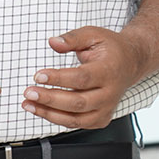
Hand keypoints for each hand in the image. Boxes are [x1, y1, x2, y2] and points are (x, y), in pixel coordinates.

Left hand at [20, 27, 143, 129]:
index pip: (82, 78)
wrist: (129, 62)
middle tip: (29, 92)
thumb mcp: (93, 34)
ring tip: (29, 104)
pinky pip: (77, 124)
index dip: (59, 78)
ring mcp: (106, 109)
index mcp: (109, 71)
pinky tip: (41, 110)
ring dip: (49, 113)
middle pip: (78, 102)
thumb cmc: (110, 49)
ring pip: (76, 119)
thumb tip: (53, 42)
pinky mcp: (101, 119)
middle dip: (50, 99)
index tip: (39, 75)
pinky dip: (57, 119)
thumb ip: (72, 38)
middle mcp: (110, 93)